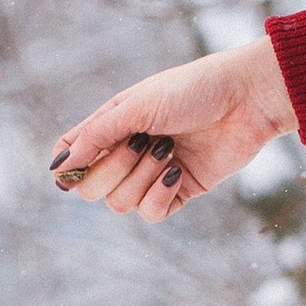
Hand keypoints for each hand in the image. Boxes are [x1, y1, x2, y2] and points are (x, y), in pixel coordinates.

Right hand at [50, 38, 293, 220]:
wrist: (246, 99)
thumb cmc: (192, 90)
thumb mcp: (137, 106)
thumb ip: (96, 137)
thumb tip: (59, 169)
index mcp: (111, 125)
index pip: (69, 155)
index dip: (68, 166)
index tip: (80, 161)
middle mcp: (126, 152)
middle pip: (91, 188)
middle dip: (114, 169)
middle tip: (143, 141)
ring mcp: (151, 174)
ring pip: (120, 204)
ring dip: (143, 178)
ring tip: (169, 150)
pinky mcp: (178, 191)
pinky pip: (151, 214)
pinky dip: (161, 195)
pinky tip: (179, 172)